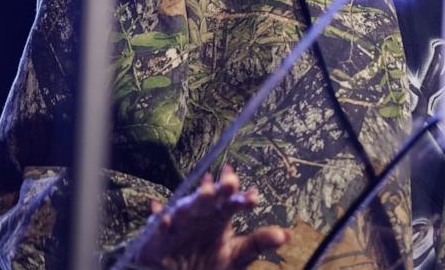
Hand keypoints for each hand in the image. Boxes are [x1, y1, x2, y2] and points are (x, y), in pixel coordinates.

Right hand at [136, 164, 289, 268]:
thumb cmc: (208, 262)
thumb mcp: (236, 256)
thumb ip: (258, 243)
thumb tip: (286, 234)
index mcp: (220, 216)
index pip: (233, 202)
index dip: (242, 198)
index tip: (254, 197)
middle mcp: (201, 214)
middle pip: (211, 197)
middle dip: (219, 189)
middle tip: (231, 182)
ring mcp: (180, 222)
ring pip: (187, 206)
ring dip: (195, 198)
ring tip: (206, 191)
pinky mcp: (159, 235)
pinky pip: (158, 224)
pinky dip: (161, 219)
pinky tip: (164, 216)